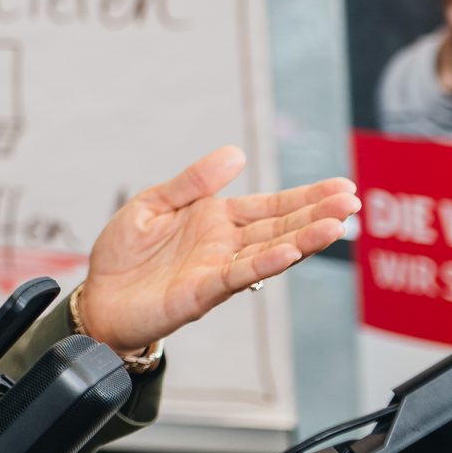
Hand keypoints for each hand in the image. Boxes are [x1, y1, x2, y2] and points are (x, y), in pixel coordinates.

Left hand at [74, 147, 357, 353]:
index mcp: (215, 219)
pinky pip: (238, 275)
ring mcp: (217, 269)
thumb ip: (192, 182)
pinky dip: (263, 264)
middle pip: (280, 227)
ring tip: (335, 226)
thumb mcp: (152, 203)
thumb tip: (236, 154)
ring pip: (268, 251)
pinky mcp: (201, 292)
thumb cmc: (124, 255)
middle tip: (353, 203)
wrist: (98, 299)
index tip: (342, 186)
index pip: (269, 206)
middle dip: (317, 215)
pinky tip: (288, 252)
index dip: (305, 196)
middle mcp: (224, 245)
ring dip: (302, 240)